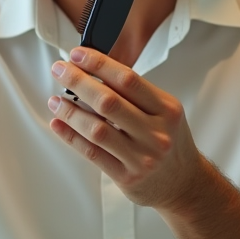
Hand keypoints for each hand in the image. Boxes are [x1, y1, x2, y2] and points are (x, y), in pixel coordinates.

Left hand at [48, 47, 204, 211]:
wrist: (184, 183)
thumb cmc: (169, 141)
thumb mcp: (164, 112)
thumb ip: (135, 94)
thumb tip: (92, 70)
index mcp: (166, 110)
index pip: (128, 80)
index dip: (99, 64)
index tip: (77, 55)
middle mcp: (156, 133)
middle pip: (109, 102)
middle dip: (78, 82)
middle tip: (59, 70)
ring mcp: (142, 157)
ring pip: (97, 130)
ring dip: (70, 112)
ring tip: (55, 100)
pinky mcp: (127, 177)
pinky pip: (93, 153)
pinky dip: (71, 136)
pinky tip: (58, 123)